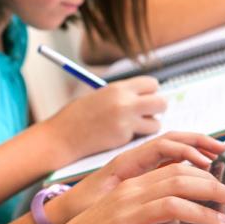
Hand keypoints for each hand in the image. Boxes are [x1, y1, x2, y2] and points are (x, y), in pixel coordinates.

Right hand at [43, 76, 166, 164]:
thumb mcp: (100, 96)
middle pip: (162, 103)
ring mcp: (126, 123)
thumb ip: (123, 95)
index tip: (144, 97)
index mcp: (118, 88)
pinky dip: (134, 137)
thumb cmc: (78, 115)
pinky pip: (140, 137)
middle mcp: (125, 104)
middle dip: (157, 108)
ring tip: (132, 126)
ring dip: (149, 125)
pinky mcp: (123, 139)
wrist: (63, 136)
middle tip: (146, 113)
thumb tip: (146, 97)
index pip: (152, 84)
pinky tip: (117, 135)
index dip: (150, 91)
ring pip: (156, 124)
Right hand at [51, 161, 224, 223]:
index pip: (174, 169)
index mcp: (132, 185)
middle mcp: (130, 195)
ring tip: (224, 221)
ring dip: (205, 212)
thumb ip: (149, 200)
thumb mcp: (123, 208)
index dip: (203, 174)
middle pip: (178, 180)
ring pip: (173, 204)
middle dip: (212, 188)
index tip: (222, 183)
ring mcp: (126, 216)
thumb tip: (183, 200)